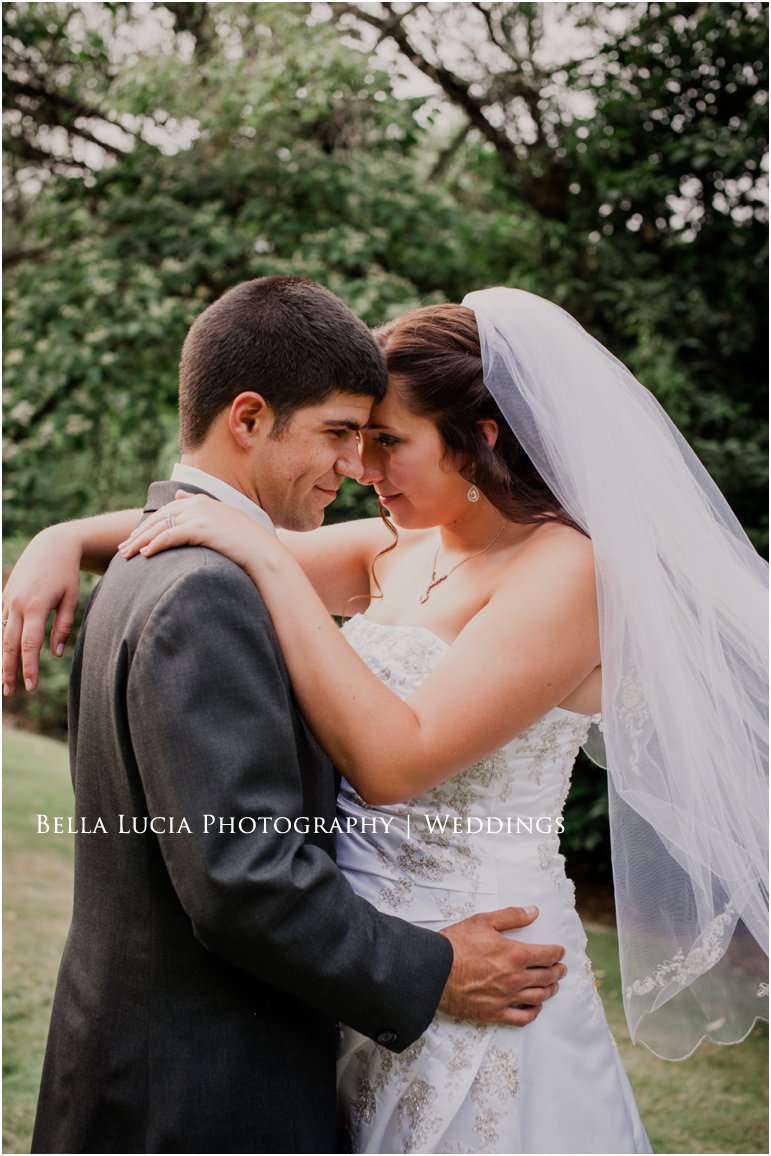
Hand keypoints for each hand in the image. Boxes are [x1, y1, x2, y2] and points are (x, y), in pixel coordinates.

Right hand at [2, 525, 81, 694]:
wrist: (52, 545)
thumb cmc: (66, 574)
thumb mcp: (71, 599)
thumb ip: (63, 627)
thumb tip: (54, 654)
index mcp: (36, 606)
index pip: (29, 645)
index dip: (29, 668)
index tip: (31, 686)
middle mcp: (17, 604)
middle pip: (9, 645)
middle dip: (8, 670)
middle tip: (10, 692)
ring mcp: (8, 600)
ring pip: (1, 635)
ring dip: (1, 658)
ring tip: (3, 680)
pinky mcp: (5, 596)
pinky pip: (0, 623)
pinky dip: (0, 640)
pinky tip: (2, 656)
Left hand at [119, 491, 271, 569]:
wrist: (264, 553)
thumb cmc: (246, 543)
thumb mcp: (223, 518)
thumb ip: (199, 505)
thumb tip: (178, 496)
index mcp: (202, 502)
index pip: (167, 512)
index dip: (149, 525)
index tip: (135, 539)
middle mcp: (198, 505)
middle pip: (159, 518)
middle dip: (139, 534)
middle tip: (124, 549)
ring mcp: (199, 516)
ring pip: (160, 527)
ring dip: (141, 541)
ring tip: (127, 555)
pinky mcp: (200, 529)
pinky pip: (170, 536)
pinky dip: (155, 545)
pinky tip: (144, 555)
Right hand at [438, 905, 565, 1025]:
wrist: (433, 971)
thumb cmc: (456, 944)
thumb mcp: (483, 921)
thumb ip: (511, 916)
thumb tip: (533, 912)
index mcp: (515, 955)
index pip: (547, 955)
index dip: (557, 953)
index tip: (560, 951)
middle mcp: (515, 979)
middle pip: (546, 977)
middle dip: (557, 971)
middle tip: (561, 968)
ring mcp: (506, 998)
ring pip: (538, 997)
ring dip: (550, 990)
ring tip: (553, 986)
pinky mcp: (495, 1013)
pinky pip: (522, 1018)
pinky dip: (534, 1012)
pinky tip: (536, 1007)